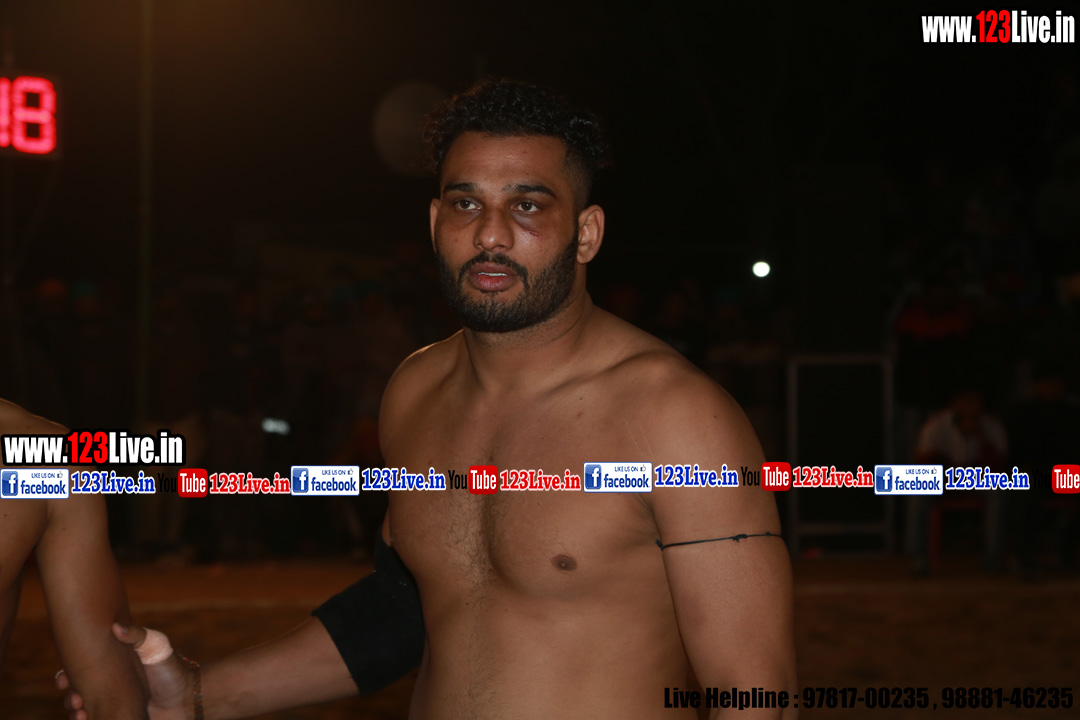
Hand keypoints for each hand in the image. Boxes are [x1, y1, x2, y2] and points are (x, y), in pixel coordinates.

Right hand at [57, 623, 194, 719]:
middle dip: (69, 697)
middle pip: (75, 693)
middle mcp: (107, 688)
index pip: (80, 671)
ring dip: (75, 713)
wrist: (187, 700)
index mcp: (110, 669)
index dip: (67, 676)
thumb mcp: (155, 646)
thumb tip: (115, 626)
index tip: (62, 679)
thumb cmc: (171, 670)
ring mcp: (110, 707)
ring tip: (81, 712)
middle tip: (75, 698)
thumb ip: (137, 635)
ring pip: (81, 712)